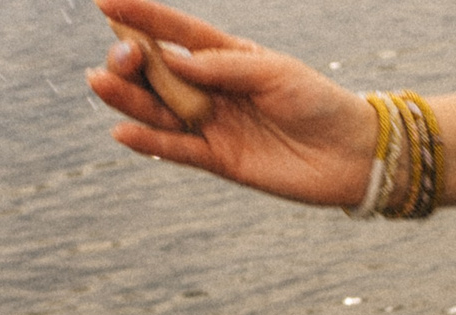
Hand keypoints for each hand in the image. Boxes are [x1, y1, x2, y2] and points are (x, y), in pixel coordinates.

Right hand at [87, 0, 376, 206]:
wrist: (354, 154)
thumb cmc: (319, 102)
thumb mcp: (275, 73)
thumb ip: (225, 67)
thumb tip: (171, 60)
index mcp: (225, 57)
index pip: (175, 32)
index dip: (141, 16)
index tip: (103, 1)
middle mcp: (210, 88)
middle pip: (155, 72)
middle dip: (130, 60)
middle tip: (124, 55)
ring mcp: (212, 123)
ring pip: (157, 109)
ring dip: (128, 98)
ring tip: (101, 82)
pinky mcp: (220, 159)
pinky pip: (177, 149)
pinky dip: (150, 142)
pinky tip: (122, 132)